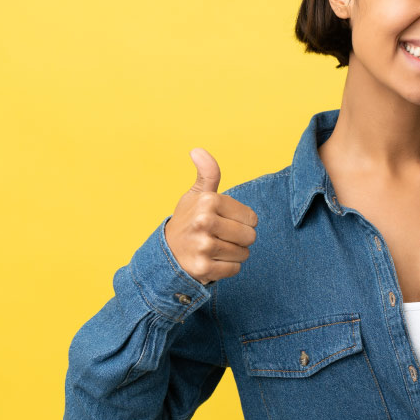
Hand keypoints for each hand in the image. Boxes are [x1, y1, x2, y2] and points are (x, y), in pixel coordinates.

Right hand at [165, 148, 258, 283]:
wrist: (166, 251)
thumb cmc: (189, 220)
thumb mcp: (197, 194)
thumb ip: (208, 173)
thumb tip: (197, 150)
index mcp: (208, 201)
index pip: (252, 218)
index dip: (242, 222)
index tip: (225, 221)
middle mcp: (205, 222)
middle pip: (250, 236)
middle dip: (241, 239)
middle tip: (221, 237)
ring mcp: (203, 246)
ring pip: (244, 254)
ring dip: (234, 254)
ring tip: (216, 248)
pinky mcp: (203, 268)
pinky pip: (234, 269)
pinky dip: (227, 268)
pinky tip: (212, 261)